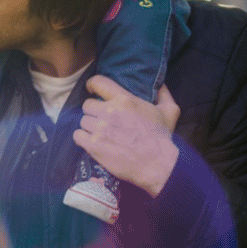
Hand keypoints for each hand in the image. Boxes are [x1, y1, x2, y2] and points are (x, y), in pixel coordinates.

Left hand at [73, 76, 180, 197]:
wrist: (157, 165)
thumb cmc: (162, 138)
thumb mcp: (169, 112)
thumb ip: (164, 94)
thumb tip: (161, 84)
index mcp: (124, 99)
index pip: (98, 82)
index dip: (92, 85)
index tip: (92, 90)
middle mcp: (109, 111)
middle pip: (87, 105)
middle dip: (94, 111)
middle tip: (102, 120)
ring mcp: (99, 128)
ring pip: (83, 121)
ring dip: (89, 126)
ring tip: (100, 133)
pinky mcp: (93, 145)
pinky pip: (77, 135)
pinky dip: (82, 138)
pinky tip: (92, 142)